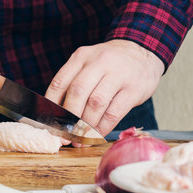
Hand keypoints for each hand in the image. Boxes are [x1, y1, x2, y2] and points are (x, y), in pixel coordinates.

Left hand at [45, 40, 164, 137]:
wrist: (142, 53)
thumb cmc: (108, 66)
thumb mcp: (88, 65)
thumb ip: (72, 84)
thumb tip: (56, 116)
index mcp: (81, 57)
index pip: (60, 82)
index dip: (52, 106)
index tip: (50, 124)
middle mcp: (99, 62)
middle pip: (77, 92)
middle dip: (69, 118)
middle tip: (66, 136)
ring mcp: (118, 74)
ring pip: (96, 103)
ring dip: (86, 126)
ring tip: (81, 139)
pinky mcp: (134, 88)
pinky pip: (114, 112)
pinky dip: (103, 127)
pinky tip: (97, 134)